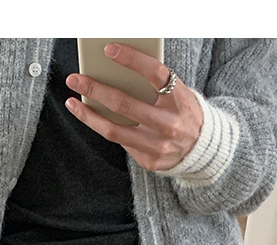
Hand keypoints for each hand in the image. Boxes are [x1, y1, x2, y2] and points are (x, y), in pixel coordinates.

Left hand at [64, 42, 202, 172]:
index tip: (108, 50)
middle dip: (95, 89)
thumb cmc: (184, 113)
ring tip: (73, 102)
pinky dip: (107, 129)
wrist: (203, 150)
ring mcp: (159, 146)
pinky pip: (122, 143)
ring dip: (89, 115)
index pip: (155, 73)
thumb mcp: (179, 94)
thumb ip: (154, 86)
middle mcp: (169, 124)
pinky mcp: (150, 161)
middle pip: (124, 104)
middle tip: (75, 79)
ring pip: (114, 130)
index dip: (131, 60)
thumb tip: (115, 74)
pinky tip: (95, 119)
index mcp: (180, 100)